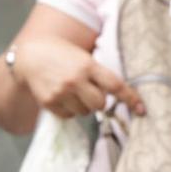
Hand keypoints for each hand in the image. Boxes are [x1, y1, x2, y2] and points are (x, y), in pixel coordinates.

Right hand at [14, 36, 145, 118]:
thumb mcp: (82, 57)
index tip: (142, 109)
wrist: (29, 56)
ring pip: (85, 112)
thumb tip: (118, 94)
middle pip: (100, 104)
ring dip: (83, 106)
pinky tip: (62, 96)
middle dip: (99, 101)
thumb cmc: (62, 55)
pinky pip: (69, 116)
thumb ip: (98, 73)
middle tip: (90, 92)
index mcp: (87, 65)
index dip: (130, 98)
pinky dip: (69, 110)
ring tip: (72, 91)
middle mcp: (75, 79)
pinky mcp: (50, 103)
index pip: (114, 84)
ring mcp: (61, 92)